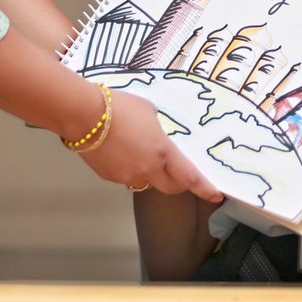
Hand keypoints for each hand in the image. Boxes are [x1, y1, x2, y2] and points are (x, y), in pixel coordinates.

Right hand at [79, 88, 222, 201]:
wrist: (85, 115)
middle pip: (170, 187)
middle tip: (180, 173)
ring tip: (143, 153)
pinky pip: (127, 177)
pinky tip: (123, 151)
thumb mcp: (151, 111)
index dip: (205, 189)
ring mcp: (126, 176)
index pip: (190, 178)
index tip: (216, 195)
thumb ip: (159, 129)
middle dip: (179, 183)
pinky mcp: (109, 177)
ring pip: (146, 182)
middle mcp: (147, 169)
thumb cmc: (119, 107)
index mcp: (163, 152)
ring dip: (151, 174)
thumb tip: (158, 136)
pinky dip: (130, 169)